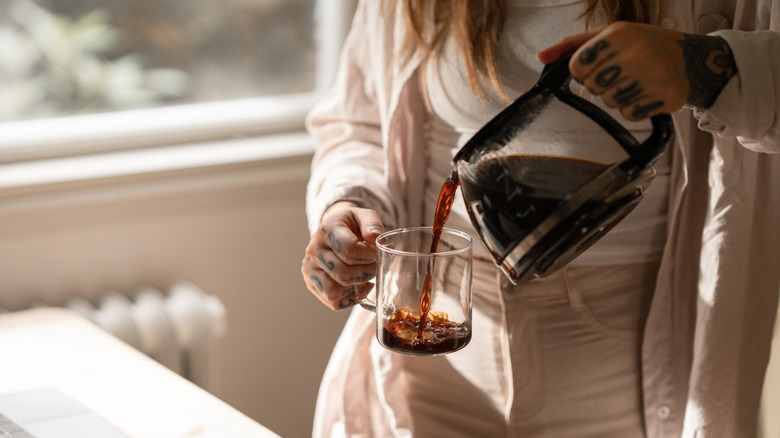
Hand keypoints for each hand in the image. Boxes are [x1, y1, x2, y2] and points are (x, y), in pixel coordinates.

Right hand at [301, 202, 383, 310]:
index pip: (349, 250)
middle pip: (343, 274)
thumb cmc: (352, 226)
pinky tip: (358, 286)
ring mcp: (310, 270)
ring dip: (356, 288)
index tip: (376, 253)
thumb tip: (374, 237)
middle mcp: (313, 250)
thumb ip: (372, 223)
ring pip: (333, 292)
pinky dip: (351, 298)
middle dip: (366, 273)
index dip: (369, 255)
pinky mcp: (312, 285)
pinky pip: (334, 302)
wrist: (336, 232)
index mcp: (326, 230)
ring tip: (364, 276)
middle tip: (375, 266)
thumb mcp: (363, 216)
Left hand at [536, 21, 735, 120]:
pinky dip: (633, 109)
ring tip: (633, 83)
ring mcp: (653, 75)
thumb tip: (540, 57)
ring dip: (616, 98)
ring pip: (609, 103)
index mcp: (619, 34)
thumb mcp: (608, 35)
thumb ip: (571, 46)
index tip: (598, 65)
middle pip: (592, 87)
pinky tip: (644, 94)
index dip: (583, 71)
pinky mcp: (665, 96)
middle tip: (619, 74)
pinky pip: (629, 115)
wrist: (690, 57)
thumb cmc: (643, 44)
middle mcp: (637, 53)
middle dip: (601, 84)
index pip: (578, 66)